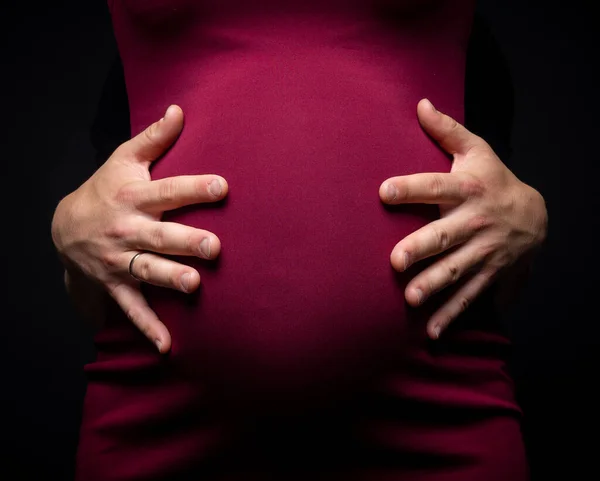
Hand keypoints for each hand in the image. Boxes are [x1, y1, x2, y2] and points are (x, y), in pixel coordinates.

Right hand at [51, 105, 228, 352]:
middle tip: (213, 246)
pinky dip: (148, 327)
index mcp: (134, 197)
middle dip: (185, 242)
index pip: (168, 190)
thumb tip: (180, 109)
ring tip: (194, 286)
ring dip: (169, 279)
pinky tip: (167, 346)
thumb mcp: (124, 159)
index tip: (223, 187)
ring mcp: (122, 260)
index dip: (195, 188)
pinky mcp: (117, 284)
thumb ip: (154, 138)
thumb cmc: (105, 188)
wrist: (65, 226)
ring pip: (148, 270)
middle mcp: (128, 229)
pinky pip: (133, 308)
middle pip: (160, 235)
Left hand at [379, 99, 547, 338]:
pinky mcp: (489, 275)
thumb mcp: (477, 151)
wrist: (535, 215)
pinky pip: (469, 297)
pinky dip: (451, 315)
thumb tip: (420, 103)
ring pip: (456, 271)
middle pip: (444, 235)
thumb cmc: (494, 179)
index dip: (411, 187)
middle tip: (396, 260)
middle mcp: (475, 222)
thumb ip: (447, 131)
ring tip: (411, 298)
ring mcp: (483, 252)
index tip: (383, 191)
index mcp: (467, 188)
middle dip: (421, 248)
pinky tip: (431, 332)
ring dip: (434, 286)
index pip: (436, 185)